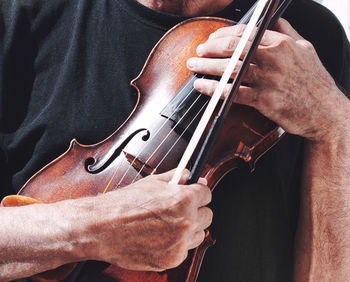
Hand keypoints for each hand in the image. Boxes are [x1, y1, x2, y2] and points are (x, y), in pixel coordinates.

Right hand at [88, 169, 211, 270]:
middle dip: (196, 210)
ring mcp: (180, 243)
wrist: (103, 228)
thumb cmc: (124, 204)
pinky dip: (177, 244)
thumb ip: (177, 176)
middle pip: (208, 215)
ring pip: (199, 234)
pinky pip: (185, 250)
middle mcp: (186, 222)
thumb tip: (191, 176)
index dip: (199, 192)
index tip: (194, 194)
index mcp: (183, 199)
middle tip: (180, 209)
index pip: (207, 193)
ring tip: (169, 224)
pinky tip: (160, 237)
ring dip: (190, 228)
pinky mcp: (172, 260)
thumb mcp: (152, 182)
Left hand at [187, 19, 349, 141]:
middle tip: (198, 51)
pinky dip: (214, 89)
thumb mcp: (307, 49)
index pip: (246, 32)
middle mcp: (273, 58)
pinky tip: (203, 87)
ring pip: (230, 68)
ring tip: (193, 66)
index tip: (212, 38)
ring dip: (207, 66)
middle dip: (211, 48)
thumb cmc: (316, 82)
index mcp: (282, 44)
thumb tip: (278, 20)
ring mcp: (268, 79)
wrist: (325, 112)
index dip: (224, 34)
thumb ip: (289, 33)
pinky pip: (232, 92)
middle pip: (233, 48)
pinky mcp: (264, 100)